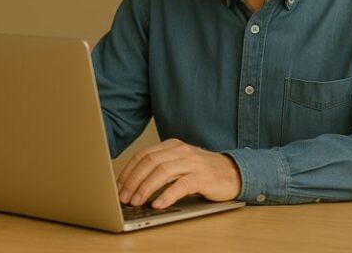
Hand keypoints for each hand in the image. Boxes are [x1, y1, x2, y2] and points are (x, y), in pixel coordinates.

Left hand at [116, 138, 241, 208]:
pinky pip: (181, 185)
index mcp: (171, 145)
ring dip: (146, 188)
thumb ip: (160, 168)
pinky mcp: (203, 177)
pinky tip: (158, 204)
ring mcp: (192, 163)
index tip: (118, 186)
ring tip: (137, 201)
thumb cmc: (201, 171)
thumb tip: (132, 184)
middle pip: (150, 162)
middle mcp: (180, 151)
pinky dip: (167, 195)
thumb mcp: (178, 164)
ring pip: (163, 172)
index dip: (128, 171)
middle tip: (124, 197)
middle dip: (133, 180)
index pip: (143, 155)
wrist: (233, 172)